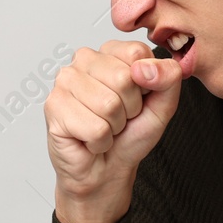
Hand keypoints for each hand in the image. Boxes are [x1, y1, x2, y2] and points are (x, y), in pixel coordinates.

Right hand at [44, 39, 183, 222]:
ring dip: (114, 126)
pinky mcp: (54, 107)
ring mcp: (65, 82)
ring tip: (105, 128)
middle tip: (119, 118)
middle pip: (123, 78)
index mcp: (110, 52)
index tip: (137, 98)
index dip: (146, 85)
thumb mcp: (163, 105)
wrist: (106, 169)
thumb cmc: (130, 134)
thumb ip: (168, 78)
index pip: (137, 53)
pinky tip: (91, 139)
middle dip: (130, 108)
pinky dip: (100, 141)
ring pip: (108, 104)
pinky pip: (95, 127)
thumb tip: (145, 68)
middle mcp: (84, 60)